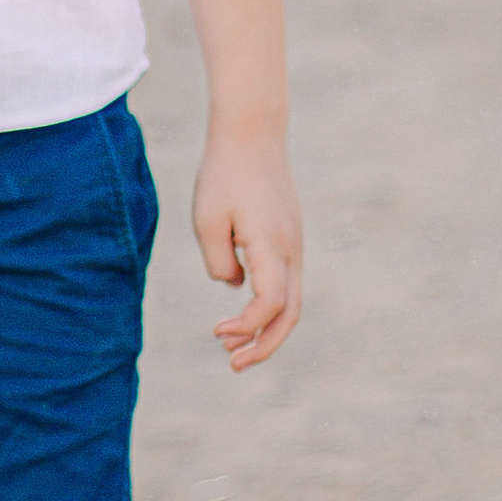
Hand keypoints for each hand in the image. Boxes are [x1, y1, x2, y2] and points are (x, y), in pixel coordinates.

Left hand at [194, 130, 301, 369]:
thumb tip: (234, 286)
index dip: (247, 327)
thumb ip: (218, 262)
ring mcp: (294, 245)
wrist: (253, 136)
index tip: (218, 332)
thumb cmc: (223, 175)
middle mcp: (291, 250)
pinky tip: (238, 309)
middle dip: (264, 345)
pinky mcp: (289, 239)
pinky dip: (267, 306)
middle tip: (232, 364)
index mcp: (271, 246)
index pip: (270, 304)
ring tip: (230, 344)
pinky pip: (285, 282)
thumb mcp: (207, 220)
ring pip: (291, 301)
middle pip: (290, 314)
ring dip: (265, 328)